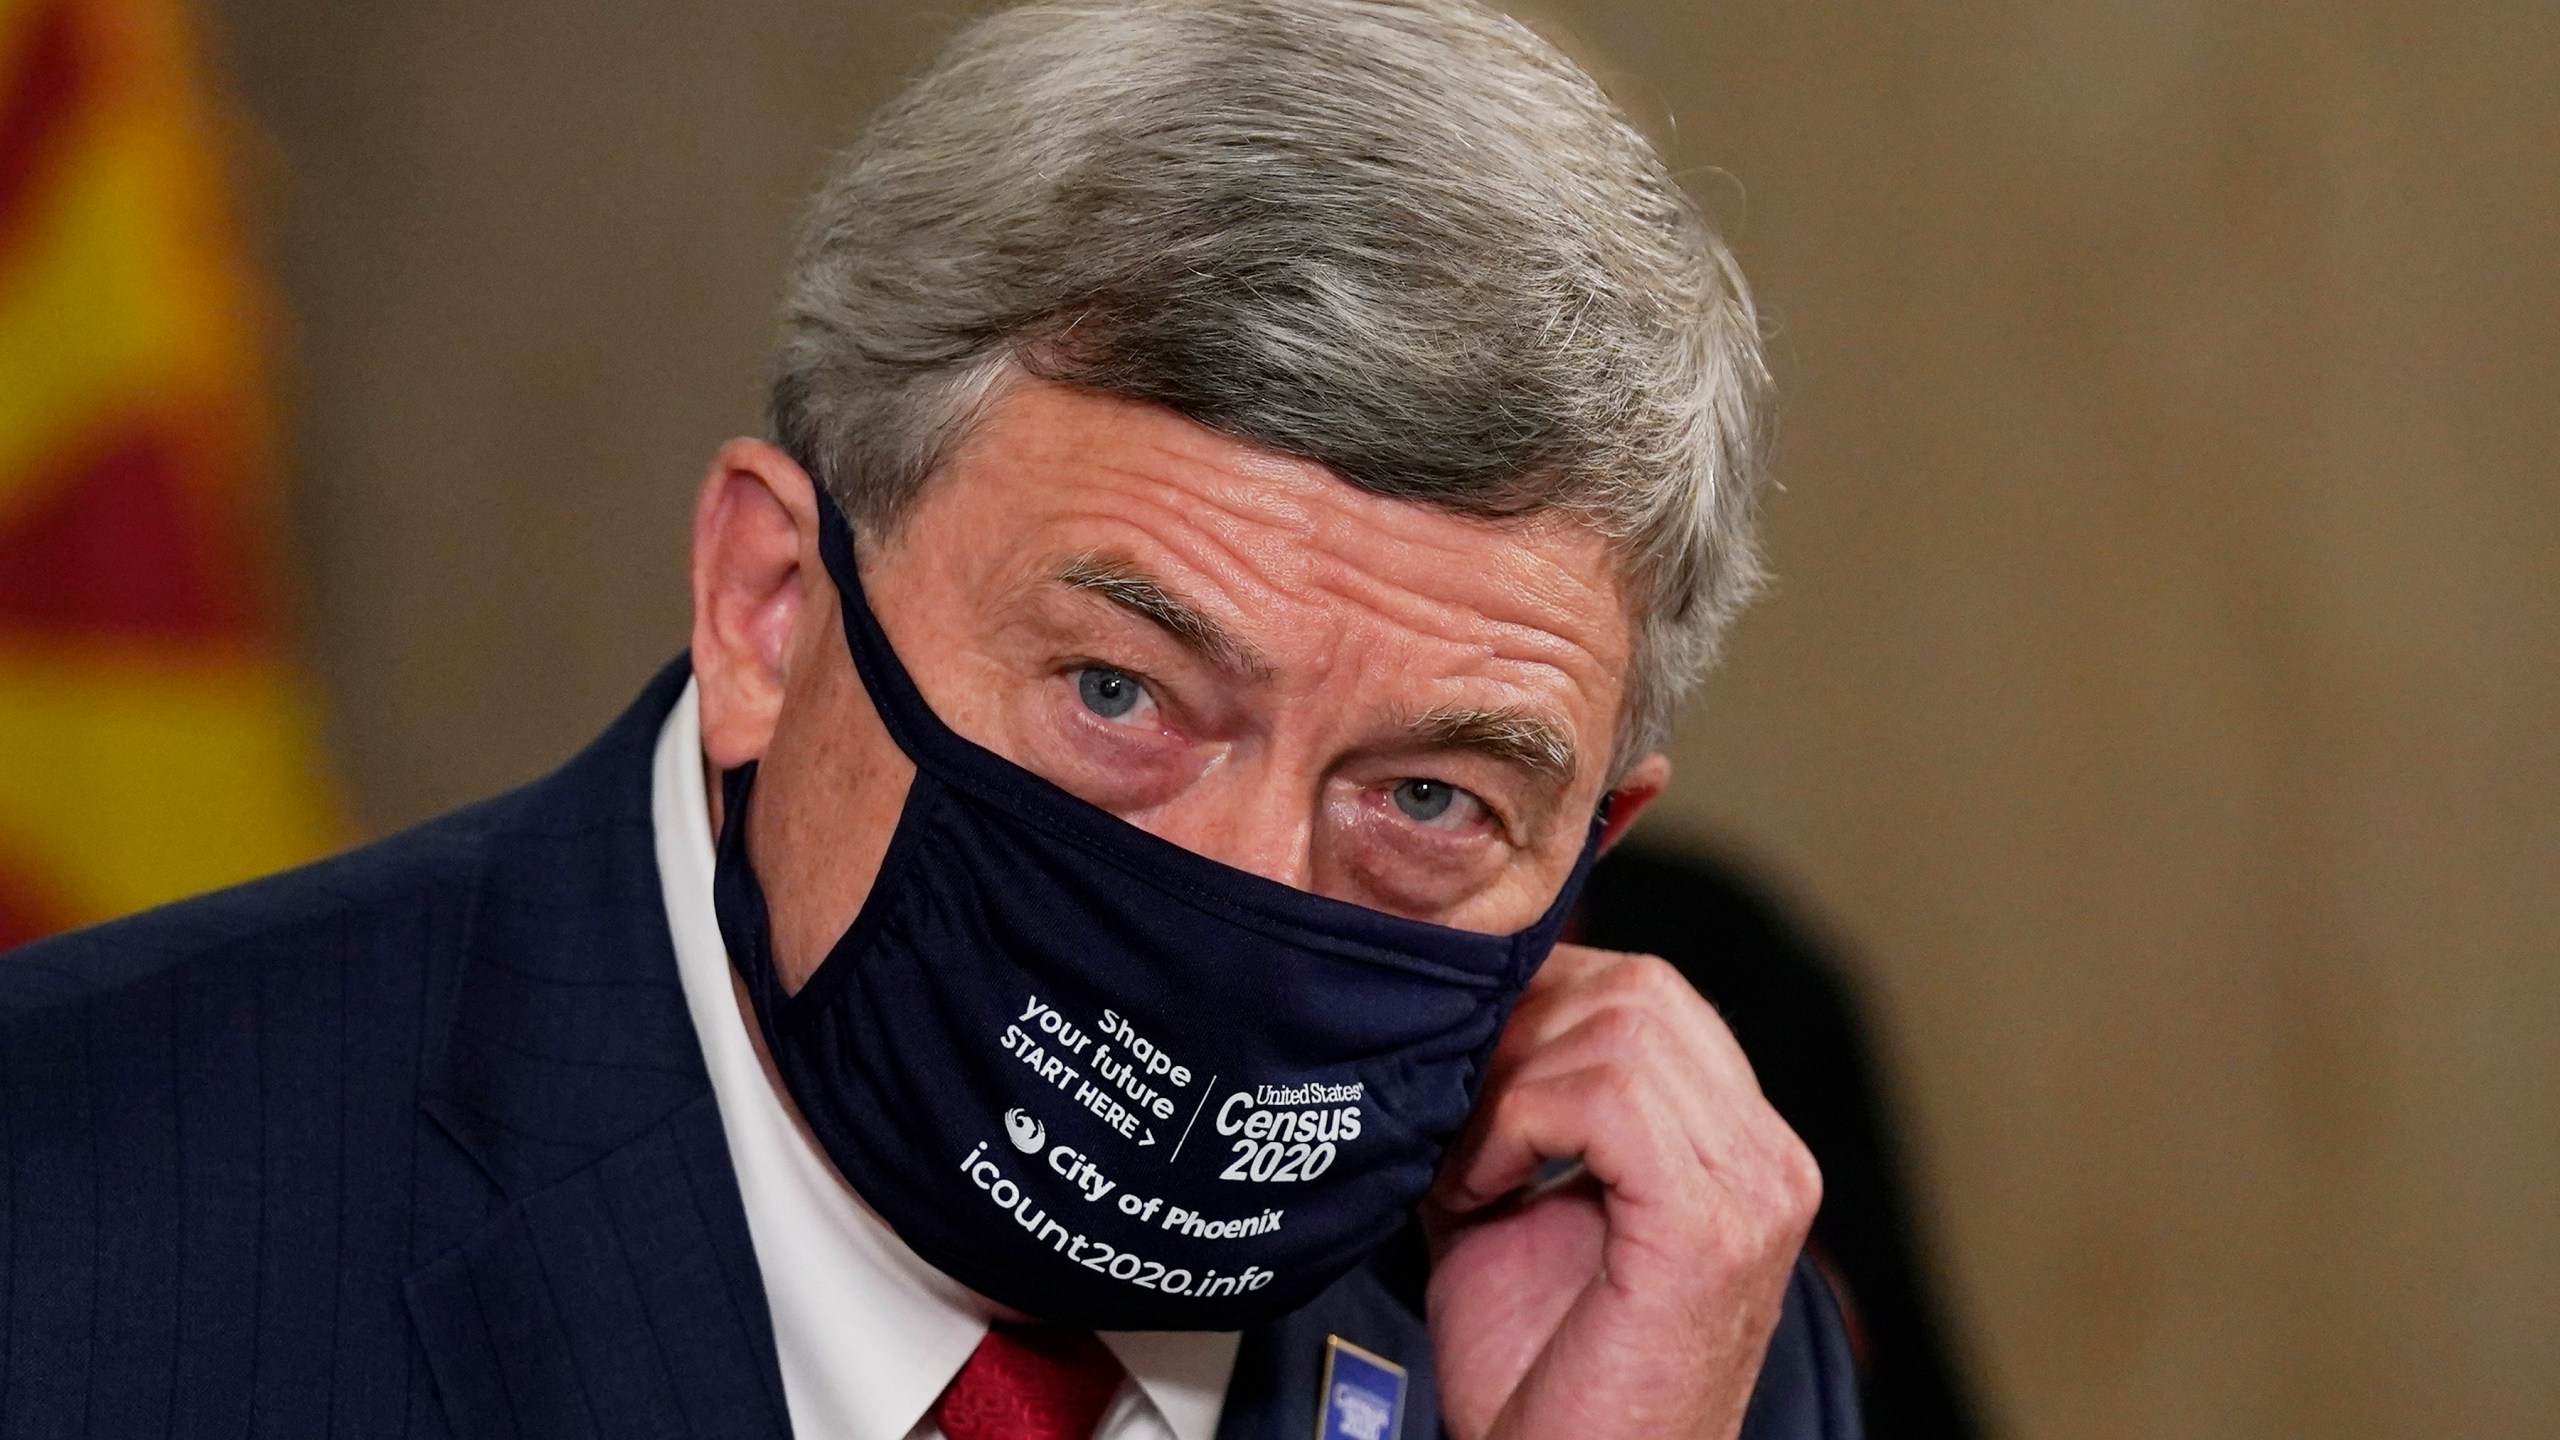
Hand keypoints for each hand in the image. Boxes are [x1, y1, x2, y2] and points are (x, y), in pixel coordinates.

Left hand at [1421, 944, 1821, 1439]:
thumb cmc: (1542, 1374)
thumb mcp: (1520, 1208)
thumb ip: (1514, 1110)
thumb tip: (1454, 1016)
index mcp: (1739, 1147)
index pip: (1650, 994)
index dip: (1539, 1005)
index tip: (1461, 1063)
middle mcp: (1767, 1158)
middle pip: (1640, 988)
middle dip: (1521, 1029)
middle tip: (1454, 1109)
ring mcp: (1753, 1189)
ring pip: (1623, 1026)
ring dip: (1511, 1084)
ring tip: (1467, 1168)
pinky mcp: (1711, 1226)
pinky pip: (1608, 1098)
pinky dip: (1519, 1124)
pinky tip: (1483, 1189)